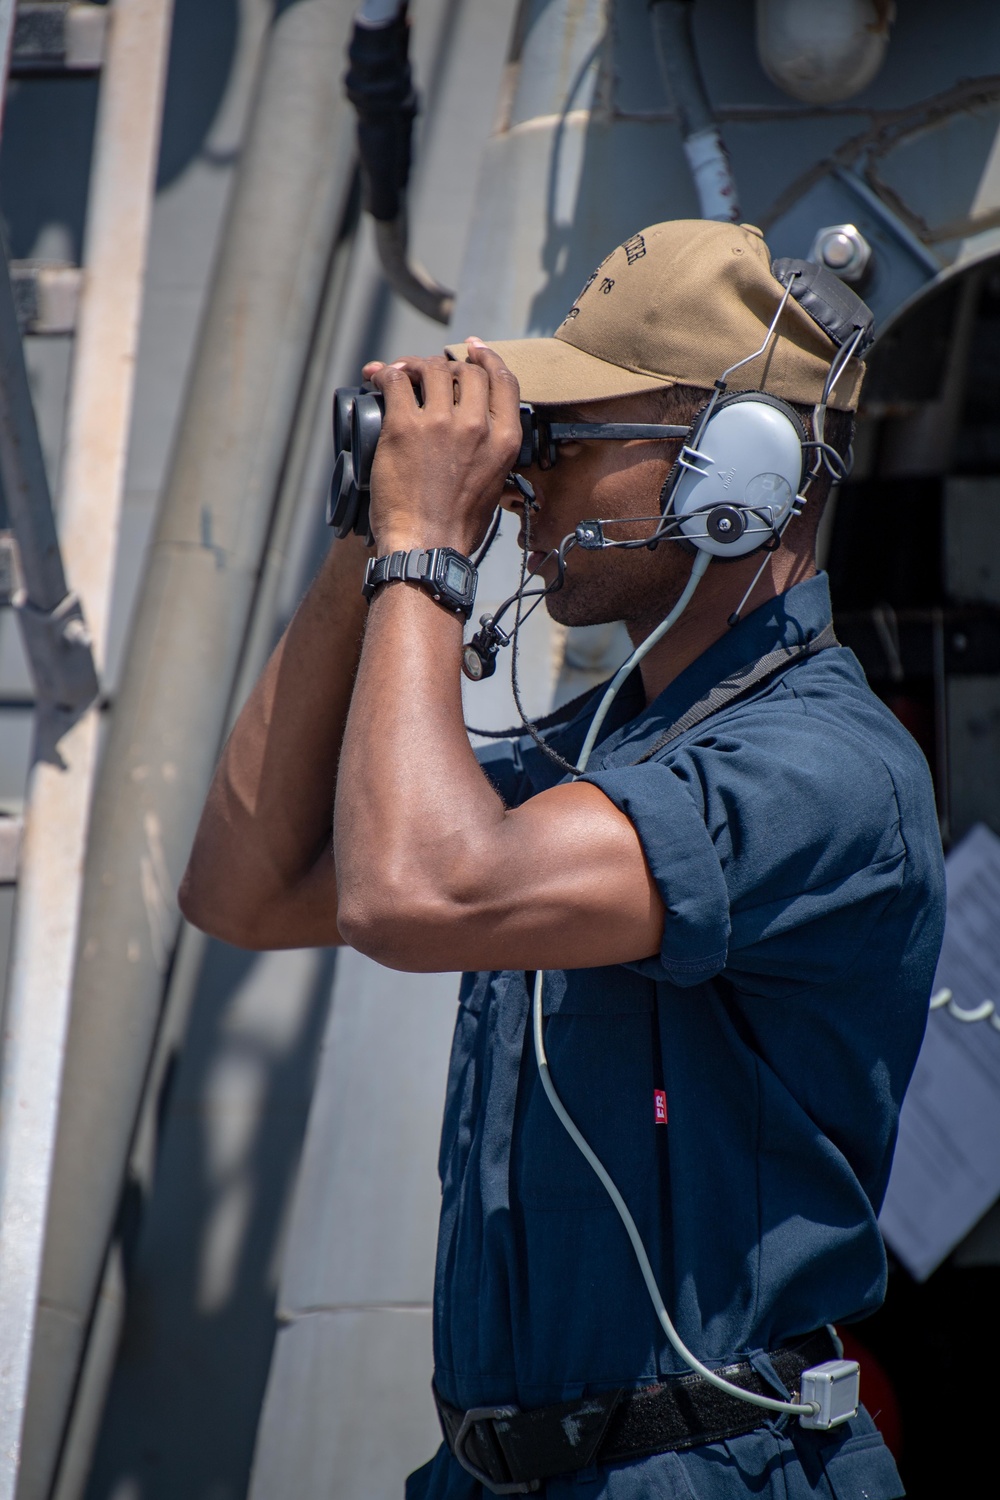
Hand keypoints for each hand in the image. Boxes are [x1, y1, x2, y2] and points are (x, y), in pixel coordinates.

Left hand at [362, 339, 521, 555]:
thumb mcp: (495, 485)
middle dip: (446, 363)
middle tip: (426, 369)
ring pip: (430, 369)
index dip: (487, 357)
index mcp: (505, 440)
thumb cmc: (457, 527)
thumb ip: (493, 453)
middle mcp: (476, 426)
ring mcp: (440, 424)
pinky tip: (376, 378)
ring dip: (413, 365)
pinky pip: (393, 382)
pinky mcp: (403, 427)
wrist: (427, 546)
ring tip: (399, 372)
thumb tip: (481, 434)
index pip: (503, 380)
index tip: (474, 347)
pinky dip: (384, 374)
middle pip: (465, 370)